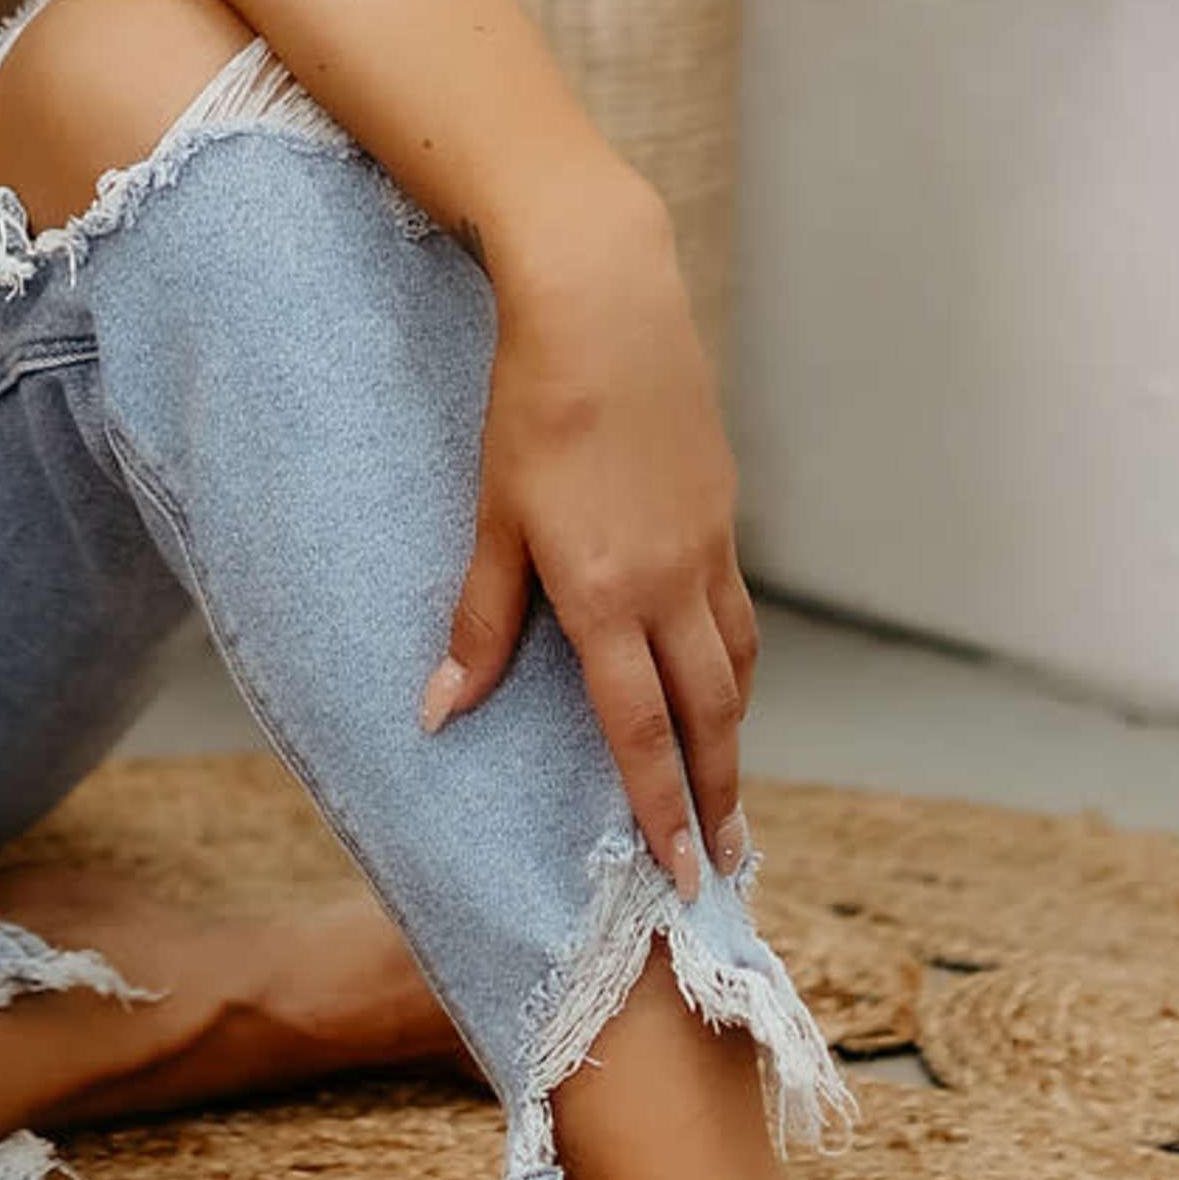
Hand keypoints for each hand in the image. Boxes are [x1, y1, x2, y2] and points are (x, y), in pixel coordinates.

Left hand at [418, 179, 756, 894]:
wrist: (606, 303)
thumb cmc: (533, 406)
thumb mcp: (492, 517)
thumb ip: (480, 621)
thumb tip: (442, 713)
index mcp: (607, 596)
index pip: (640, 732)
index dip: (661, 809)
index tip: (680, 875)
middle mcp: (672, 583)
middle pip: (709, 713)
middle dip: (718, 793)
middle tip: (726, 860)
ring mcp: (707, 545)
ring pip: (735, 663)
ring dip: (734, 731)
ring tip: (730, 784)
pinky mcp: (722, 509)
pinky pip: (736, 610)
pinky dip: (735, 661)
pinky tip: (723, 675)